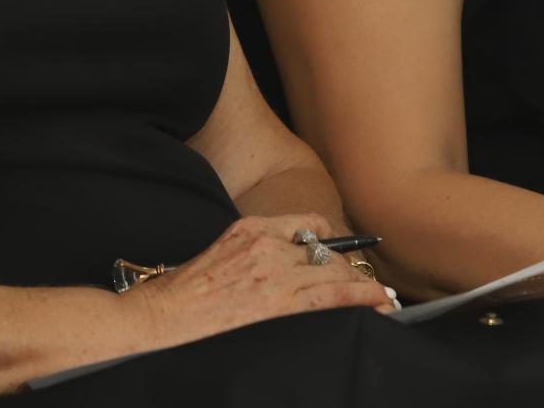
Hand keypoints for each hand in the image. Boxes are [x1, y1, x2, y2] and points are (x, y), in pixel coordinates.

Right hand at [123, 214, 394, 349]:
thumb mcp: (218, 257)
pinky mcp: (279, 303)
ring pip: (335, 273)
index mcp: (250, 228)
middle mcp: (267, 244)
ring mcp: (274, 273)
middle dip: (352, 270)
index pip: (307, 225)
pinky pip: (332, 296)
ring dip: (364, 288)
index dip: (332, 242)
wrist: (159, 318)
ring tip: (384, 301)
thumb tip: (275, 271)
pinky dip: (361, 300)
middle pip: (326, 251)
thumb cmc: (180, 295)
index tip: (345, 256)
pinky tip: (377, 306)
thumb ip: (250, 256)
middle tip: (370, 289)